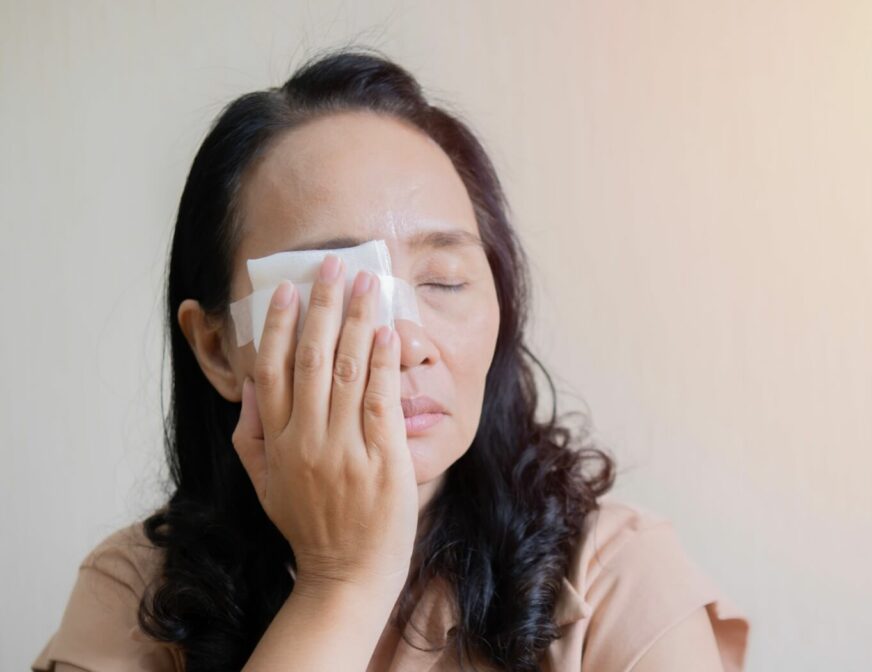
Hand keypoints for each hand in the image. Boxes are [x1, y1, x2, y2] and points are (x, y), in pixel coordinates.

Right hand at [231, 254, 418, 593]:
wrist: (347, 575)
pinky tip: (385, 329)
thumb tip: (251, 385)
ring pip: (346, 369)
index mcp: (277, 442)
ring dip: (356, 319)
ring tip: (364, 282)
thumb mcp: (264, 485)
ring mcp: (346, 447)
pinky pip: (380, 398)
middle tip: (332, 265)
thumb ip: (252, 436)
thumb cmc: (309, 527)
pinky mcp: (383, 457)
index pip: (272, 369)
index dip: (277, 324)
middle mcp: (308, 439)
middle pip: (310, 357)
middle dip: (321, 305)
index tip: (285, 289)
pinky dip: (382, 360)